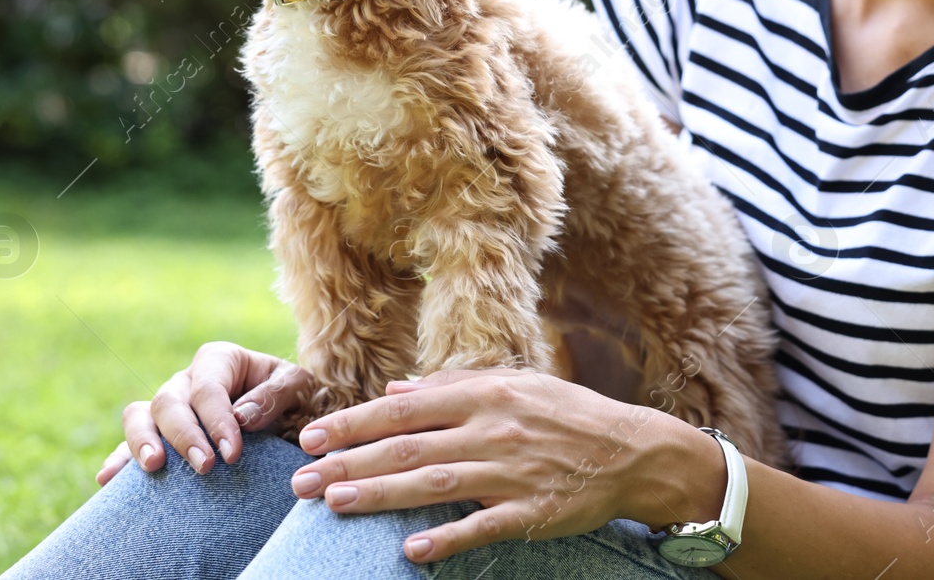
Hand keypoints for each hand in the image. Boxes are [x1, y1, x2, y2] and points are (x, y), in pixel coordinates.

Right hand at [95, 341, 314, 485]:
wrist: (290, 417)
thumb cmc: (295, 397)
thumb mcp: (299, 387)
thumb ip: (275, 394)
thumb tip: (242, 416)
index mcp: (220, 360)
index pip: (208, 388)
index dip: (216, 420)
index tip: (232, 453)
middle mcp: (188, 381)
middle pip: (170, 401)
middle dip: (185, 436)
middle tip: (205, 467)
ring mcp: (169, 408)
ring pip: (140, 415)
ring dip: (142, 441)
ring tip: (153, 466)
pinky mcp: (158, 436)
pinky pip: (129, 443)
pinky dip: (119, 459)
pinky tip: (109, 479)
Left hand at [287, 367, 687, 565]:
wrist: (632, 451)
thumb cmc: (567, 414)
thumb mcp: (513, 385)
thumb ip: (451, 388)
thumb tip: (395, 391)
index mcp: (484, 395)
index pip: (404, 410)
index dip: (354, 423)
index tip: (312, 437)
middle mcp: (492, 429)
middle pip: (408, 447)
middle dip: (350, 462)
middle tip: (301, 480)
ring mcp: (512, 472)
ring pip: (434, 484)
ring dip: (381, 494)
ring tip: (336, 504)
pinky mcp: (531, 511)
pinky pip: (483, 526)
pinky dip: (447, 537)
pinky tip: (412, 549)